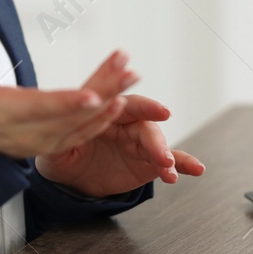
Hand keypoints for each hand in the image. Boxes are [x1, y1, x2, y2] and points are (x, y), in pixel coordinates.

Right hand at [0, 51, 127, 159]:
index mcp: (1, 116)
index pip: (38, 110)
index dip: (65, 104)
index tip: (91, 95)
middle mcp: (24, 135)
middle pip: (68, 116)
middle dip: (102, 95)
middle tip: (129, 74)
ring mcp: (39, 143)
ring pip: (79, 126)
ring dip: (109, 105)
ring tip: (130, 80)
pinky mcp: (49, 145)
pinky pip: (80, 135)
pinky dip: (101, 122)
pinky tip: (119, 103)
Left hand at [34, 51, 204, 197]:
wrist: (74, 180)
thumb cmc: (64, 155)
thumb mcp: (56, 147)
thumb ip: (64, 133)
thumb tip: (65, 117)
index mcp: (101, 111)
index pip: (110, 94)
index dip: (119, 83)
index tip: (132, 74)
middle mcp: (124, 121)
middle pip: (139, 116)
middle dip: (150, 114)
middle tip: (162, 113)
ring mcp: (139, 141)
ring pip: (156, 140)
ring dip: (163, 150)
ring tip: (167, 163)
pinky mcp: (149, 161)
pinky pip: (171, 161)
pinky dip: (184, 164)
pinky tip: (197, 168)